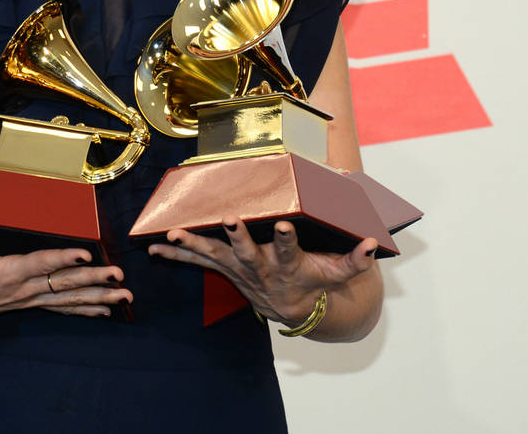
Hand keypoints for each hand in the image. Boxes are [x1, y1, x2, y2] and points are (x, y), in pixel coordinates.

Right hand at [0, 224, 132, 317]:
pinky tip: (106, 311)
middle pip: (64, 284)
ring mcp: (30, 299)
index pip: (41, 264)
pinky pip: (62, 308)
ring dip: (98, 298)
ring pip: (69, 299)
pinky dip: (85, 309)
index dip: (63, 259)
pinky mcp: (31, 304)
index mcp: (9, 272)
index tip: (86, 254)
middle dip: (94, 280)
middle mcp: (25, 288)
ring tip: (124, 296)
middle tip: (120, 276)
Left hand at [147, 216, 377, 326]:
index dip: (286, 237)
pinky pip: (196, 263)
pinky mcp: (224, 270)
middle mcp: (260, 267)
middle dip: (238, 236)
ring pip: (214, 256)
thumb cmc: (314, 281)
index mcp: (288, 263)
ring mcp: (238, 270)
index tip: (283, 223)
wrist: (293, 309)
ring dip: (193, 245)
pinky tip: (153, 248)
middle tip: (229, 219)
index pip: (290, 248)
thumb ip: (354, 260)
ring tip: (173, 234)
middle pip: (247, 252)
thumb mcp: (336, 272)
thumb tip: (374, 243)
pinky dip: (175, 256)